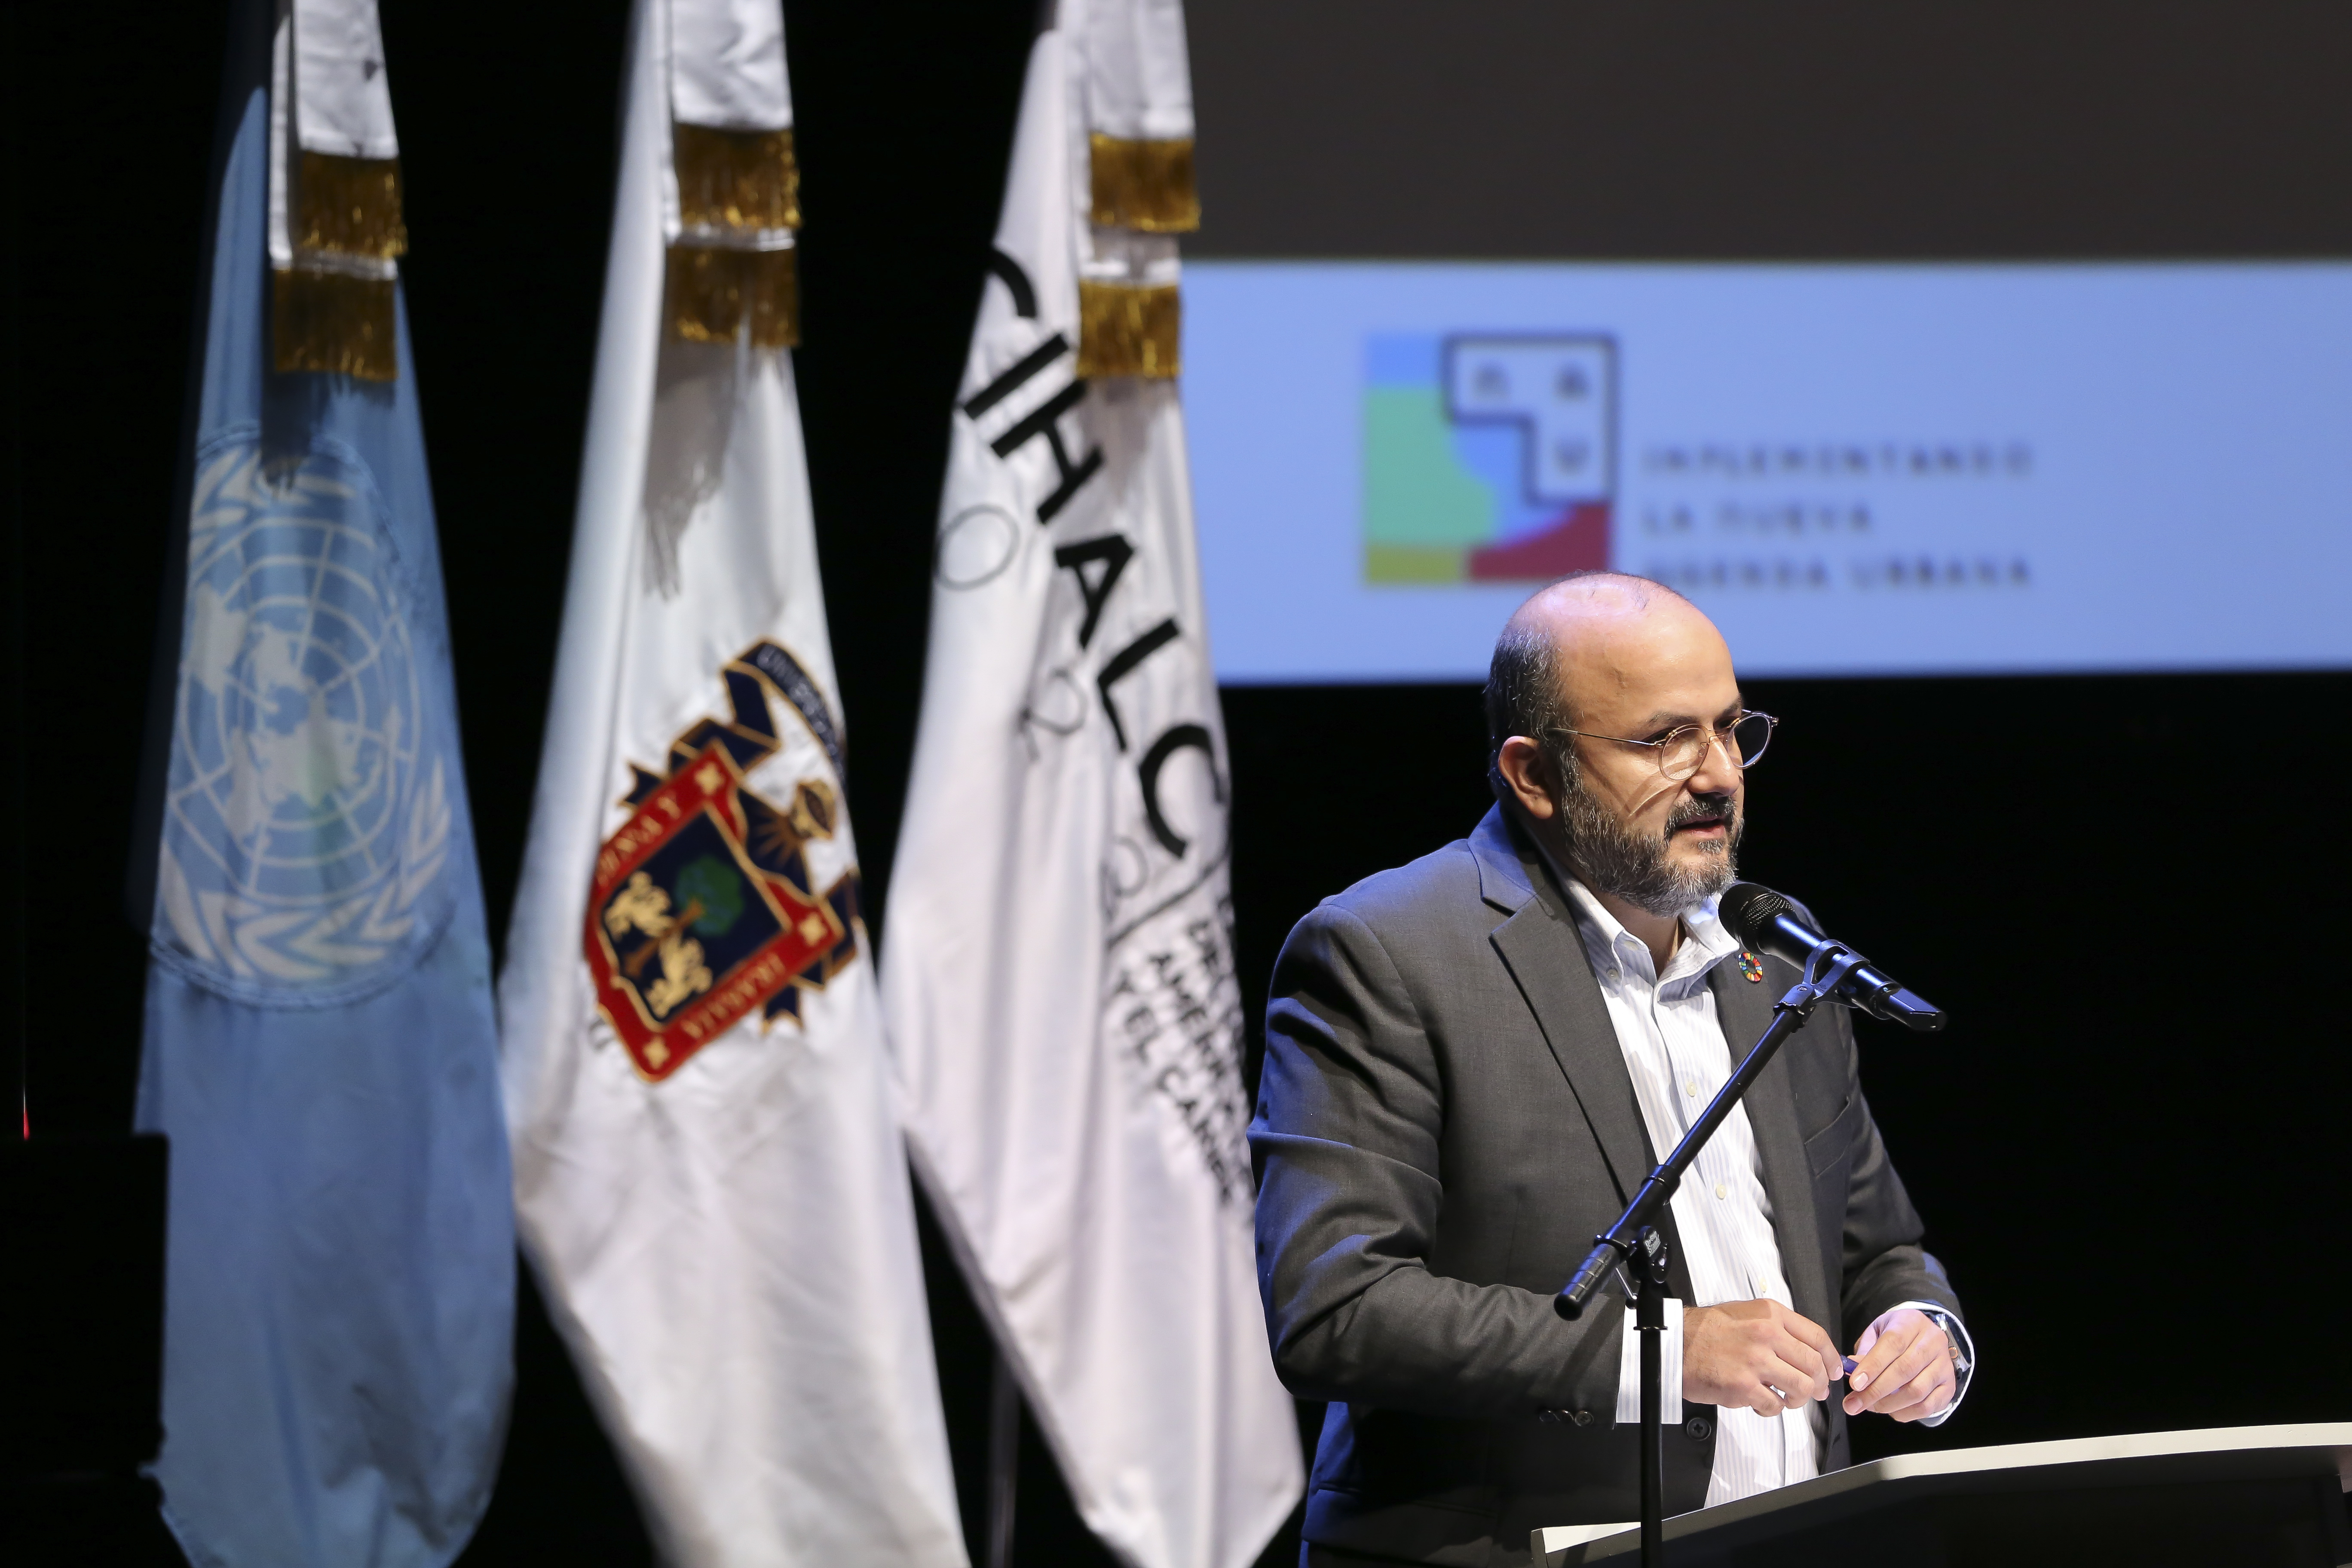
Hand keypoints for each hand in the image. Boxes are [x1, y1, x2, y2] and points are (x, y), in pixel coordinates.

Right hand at [1682, 1299, 1841, 1417]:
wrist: (1676, 1344)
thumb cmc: (1708, 1331)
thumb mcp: (1747, 1313)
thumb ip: (1777, 1328)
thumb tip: (1807, 1351)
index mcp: (1770, 1314)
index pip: (1817, 1337)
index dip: (1832, 1358)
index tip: (1834, 1371)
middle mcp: (1767, 1335)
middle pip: (1814, 1365)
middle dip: (1820, 1383)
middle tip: (1816, 1391)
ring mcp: (1756, 1361)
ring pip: (1801, 1387)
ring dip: (1799, 1398)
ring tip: (1788, 1399)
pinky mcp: (1744, 1387)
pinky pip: (1775, 1405)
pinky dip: (1773, 1409)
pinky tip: (1762, 1403)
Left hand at [1843, 1308, 1956, 1422]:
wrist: (1925, 1337)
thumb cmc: (1896, 1335)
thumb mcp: (1877, 1331)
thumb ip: (1866, 1349)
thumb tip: (1853, 1371)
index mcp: (1912, 1322)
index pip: (1893, 1343)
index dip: (1873, 1365)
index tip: (1854, 1384)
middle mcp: (1933, 1342)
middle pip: (1905, 1370)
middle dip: (1876, 1391)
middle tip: (1853, 1404)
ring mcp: (1945, 1365)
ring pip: (1917, 1391)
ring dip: (1889, 1404)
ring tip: (1869, 1407)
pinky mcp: (1950, 1386)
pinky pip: (1928, 1406)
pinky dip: (1905, 1413)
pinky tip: (1890, 1411)